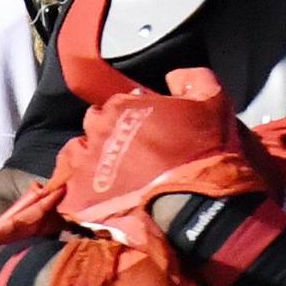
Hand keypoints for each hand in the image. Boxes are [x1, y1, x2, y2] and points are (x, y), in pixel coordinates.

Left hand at [0, 70, 273, 254]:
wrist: (200, 209)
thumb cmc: (207, 154)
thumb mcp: (214, 102)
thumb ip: (191, 79)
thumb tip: (174, 77)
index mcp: (121, 107)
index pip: (116, 105)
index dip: (133, 118)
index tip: (149, 133)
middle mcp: (97, 132)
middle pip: (95, 129)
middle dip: (111, 138)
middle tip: (137, 158)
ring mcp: (86, 167)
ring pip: (81, 158)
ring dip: (96, 164)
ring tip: (120, 181)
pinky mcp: (80, 200)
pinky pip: (72, 193)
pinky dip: (84, 196)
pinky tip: (104, 202)